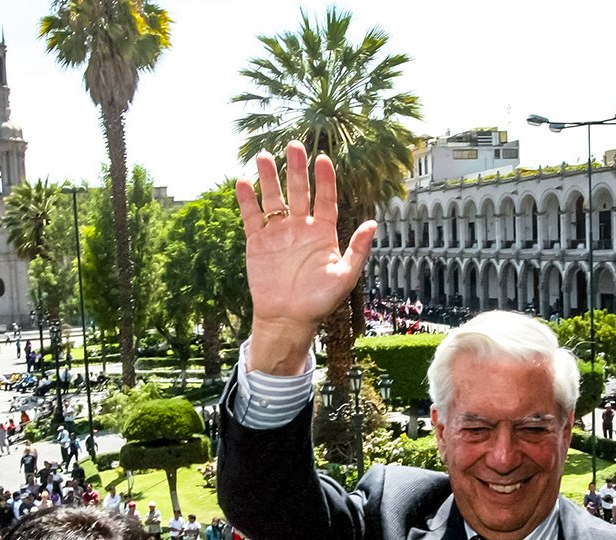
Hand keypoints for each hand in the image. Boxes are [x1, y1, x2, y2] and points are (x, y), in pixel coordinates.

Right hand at [236, 142, 376, 374]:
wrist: (288, 319)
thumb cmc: (319, 302)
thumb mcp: (344, 277)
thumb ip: (357, 251)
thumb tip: (372, 225)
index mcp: (323, 233)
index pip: (326, 199)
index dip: (325, 179)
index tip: (322, 159)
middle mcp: (301, 227)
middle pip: (299, 191)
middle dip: (297, 169)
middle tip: (294, 145)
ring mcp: (278, 233)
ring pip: (274, 198)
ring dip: (269, 178)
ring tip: (264, 157)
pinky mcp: (258, 242)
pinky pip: (252, 217)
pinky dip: (247, 200)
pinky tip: (243, 182)